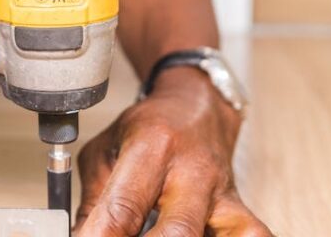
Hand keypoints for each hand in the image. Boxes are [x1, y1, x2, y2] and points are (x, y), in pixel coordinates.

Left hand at [75, 68, 271, 236]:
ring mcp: (222, 194)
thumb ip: (91, 202)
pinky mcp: (241, 209)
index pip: (124, 207)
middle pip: (178, 232)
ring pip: (229, 236)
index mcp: (152, 147)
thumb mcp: (104, 152)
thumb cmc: (149, 129)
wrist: (197, 107)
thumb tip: (79, 236)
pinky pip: (252, 234)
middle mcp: (193, 172)